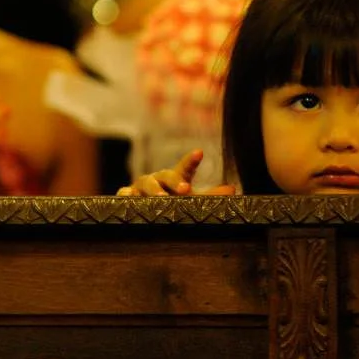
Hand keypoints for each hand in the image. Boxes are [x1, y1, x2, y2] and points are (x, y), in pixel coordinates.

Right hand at [116, 150, 236, 195]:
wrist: (144, 205)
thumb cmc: (172, 200)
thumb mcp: (192, 199)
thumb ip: (210, 195)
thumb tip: (233, 189)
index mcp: (175, 177)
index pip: (185, 168)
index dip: (192, 161)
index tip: (200, 153)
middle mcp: (158, 178)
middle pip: (166, 175)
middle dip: (175, 181)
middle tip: (185, 189)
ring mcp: (141, 185)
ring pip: (145, 183)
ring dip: (153, 189)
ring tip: (161, 197)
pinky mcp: (127, 194)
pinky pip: (125, 193)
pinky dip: (127, 194)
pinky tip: (130, 196)